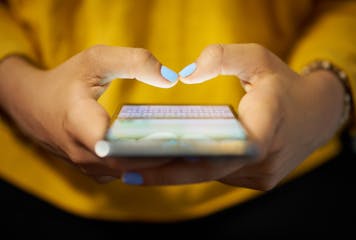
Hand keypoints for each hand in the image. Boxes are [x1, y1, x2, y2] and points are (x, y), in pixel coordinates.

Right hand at [0, 45, 177, 182]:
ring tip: (192, 152)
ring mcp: (88, 167)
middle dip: (165, 157)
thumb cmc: (66, 80)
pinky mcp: (96, 171)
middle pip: (131, 163)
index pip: (116, 145)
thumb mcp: (96, 60)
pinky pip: (127, 173)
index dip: (148, 146)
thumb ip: (134, 61)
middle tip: (200, 148)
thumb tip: (171, 78)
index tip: (180, 140)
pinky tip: (171, 154)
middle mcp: (82, 153)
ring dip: (160, 164)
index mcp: (78, 122)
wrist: (34, 106)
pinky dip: (148, 166)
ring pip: (131, 172)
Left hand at [123, 44, 344, 189]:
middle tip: (125, 170)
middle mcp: (263, 161)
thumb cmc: (284, 84)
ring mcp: (261, 176)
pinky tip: (171, 162)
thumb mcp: (257, 59)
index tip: (140, 165)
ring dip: (178, 171)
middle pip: (206, 171)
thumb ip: (222, 57)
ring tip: (140, 166)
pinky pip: (220, 175)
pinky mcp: (258, 180)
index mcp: (265, 127)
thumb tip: (184, 74)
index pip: (217, 152)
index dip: (177, 162)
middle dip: (165, 172)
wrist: (317, 114)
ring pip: (211, 176)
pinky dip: (196, 169)